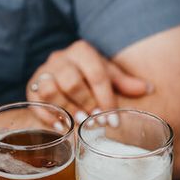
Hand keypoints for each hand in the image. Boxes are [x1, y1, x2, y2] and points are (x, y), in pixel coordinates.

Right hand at [26, 40, 149, 122]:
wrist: (61, 71)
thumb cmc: (89, 74)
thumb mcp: (108, 74)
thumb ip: (125, 82)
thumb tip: (149, 89)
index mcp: (81, 51)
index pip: (96, 74)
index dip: (106, 99)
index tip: (114, 120)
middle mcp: (60, 58)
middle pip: (71, 81)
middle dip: (86, 105)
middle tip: (97, 123)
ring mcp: (43, 73)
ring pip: (49, 90)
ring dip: (66, 110)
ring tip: (80, 124)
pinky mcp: (30, 88)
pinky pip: (35, 103)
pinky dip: (49, 117)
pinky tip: (63, 128)